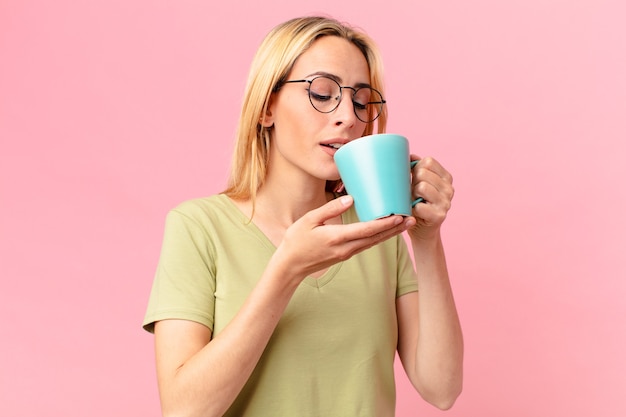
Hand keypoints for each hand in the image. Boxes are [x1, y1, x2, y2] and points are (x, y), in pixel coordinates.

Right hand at [274, 195, 414, 279]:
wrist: (290, 265)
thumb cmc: (296, 240)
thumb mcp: (309, 219)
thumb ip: (330, 208)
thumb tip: (351, 199)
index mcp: (336, 237)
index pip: (366, 230)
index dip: (384, 223)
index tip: (399, 216)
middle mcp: (345, 248)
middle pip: (375, 238)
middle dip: (394, 229)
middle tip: (412, 219)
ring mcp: (346, 253)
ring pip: (373, 243)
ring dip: (390, 234)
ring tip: (404, 224)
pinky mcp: (345, 255)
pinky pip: (366, 245)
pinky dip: (378, 237)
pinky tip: (385, 231)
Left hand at [409, 156, 453, 240]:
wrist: (421, 230)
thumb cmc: (417, 203)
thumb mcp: (417, 183)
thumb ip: (415, 168)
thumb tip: (409, 155)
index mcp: (446, 177)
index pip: (428, 161)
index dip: (416, 168)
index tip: (413, 178)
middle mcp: (449, 189)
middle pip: (423, 172)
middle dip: (412, 181)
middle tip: (413, 193)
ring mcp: (446, 203)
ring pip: (421, 187)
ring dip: (412, 195)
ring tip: (414, 201)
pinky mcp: (439, 216)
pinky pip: (419, 206)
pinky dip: (412, 209)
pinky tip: (415, 212)